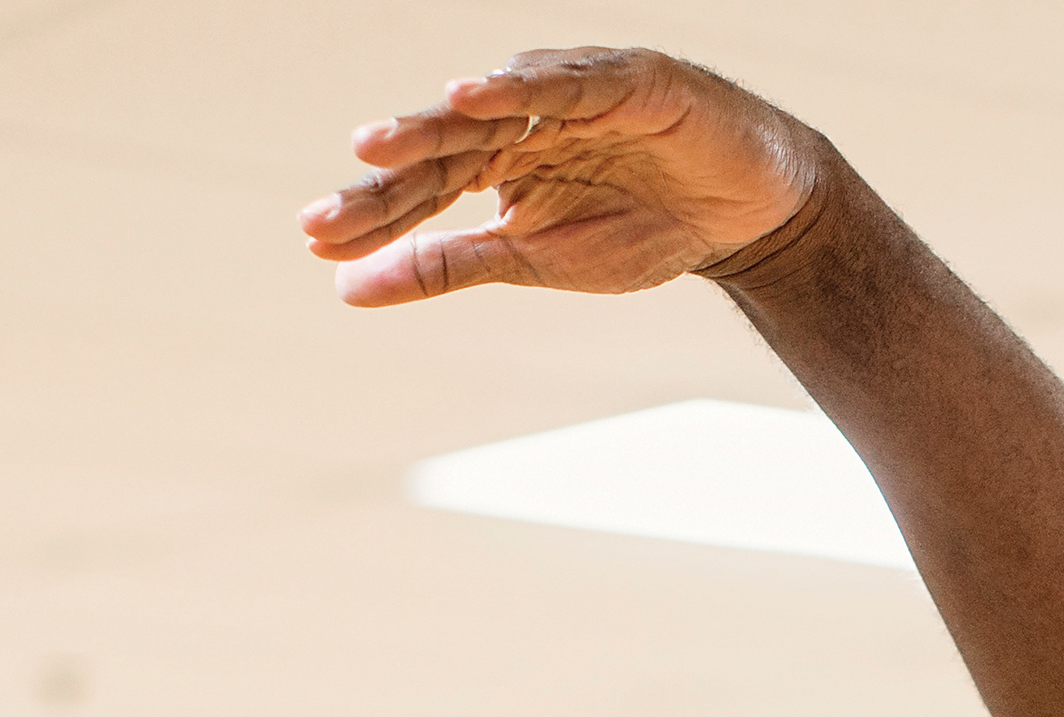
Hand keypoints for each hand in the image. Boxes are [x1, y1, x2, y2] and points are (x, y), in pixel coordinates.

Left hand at [304, 48, 825, 308]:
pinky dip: (523, 85)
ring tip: (377, 146)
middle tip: (329, 207)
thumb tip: (347, 288)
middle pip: (444, 144)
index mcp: (499, 163)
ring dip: (434, 124)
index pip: (424, 185)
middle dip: (388, 175)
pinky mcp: (627, 80)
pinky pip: (569, 80)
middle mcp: (523, 122)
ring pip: (493, 106)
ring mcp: (572, 96)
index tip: (316, 236)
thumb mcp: (536, 260)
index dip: (374, 209)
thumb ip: (448, 265)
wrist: (747, 216)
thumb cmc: (644, 230)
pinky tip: (473, 95)